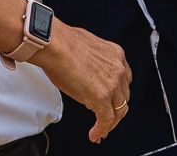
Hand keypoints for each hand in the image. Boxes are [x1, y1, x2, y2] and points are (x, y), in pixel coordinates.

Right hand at [32, 20, 131, 143]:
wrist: (52, 44)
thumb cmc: (60, 42)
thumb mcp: (86, 46)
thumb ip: (93, 60)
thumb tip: (86, 70)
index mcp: (116, 54)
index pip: (124, 80)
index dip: (117, 93)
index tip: (111, 100)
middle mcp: (118, 69)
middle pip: (123, 97)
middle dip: (115, 110)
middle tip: (107, 118)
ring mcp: (112, 85)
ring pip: (118, 111)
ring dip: (109, 123)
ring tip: (101, 130)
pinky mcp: (102, 98)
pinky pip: (106, 120)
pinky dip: (101, 129)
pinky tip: (95, 134)